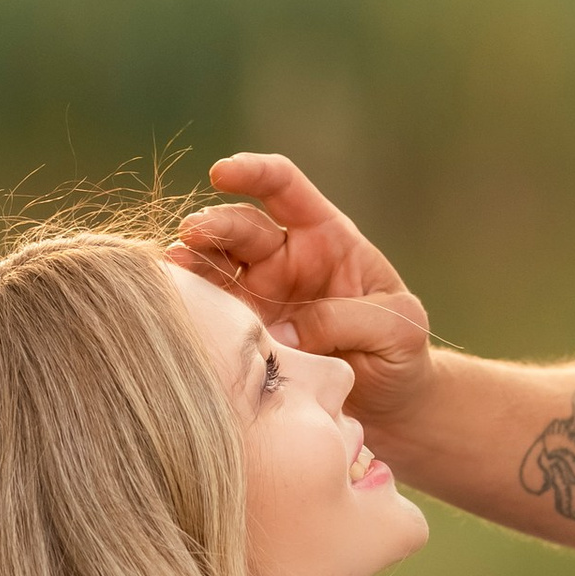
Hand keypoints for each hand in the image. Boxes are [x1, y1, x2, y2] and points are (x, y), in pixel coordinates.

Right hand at [171, 154, 435, 444]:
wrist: (388, 402)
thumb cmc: (401, 351)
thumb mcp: (399, 326)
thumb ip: (350, 318)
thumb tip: (281, 332)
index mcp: (326, 236)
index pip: (285, 188)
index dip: (254, 173)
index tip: (221, 173)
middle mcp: (283, 259)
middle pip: (239, 228)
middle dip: (212, 226)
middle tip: (191, 236)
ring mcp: (257, 296)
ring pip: (214, 267)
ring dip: (191, 265)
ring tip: (173, 272)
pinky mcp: (242, 333)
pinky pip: (210, 315)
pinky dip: (191, 309)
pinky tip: (175, 311)